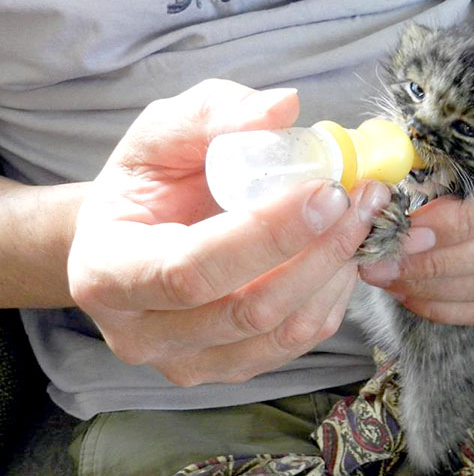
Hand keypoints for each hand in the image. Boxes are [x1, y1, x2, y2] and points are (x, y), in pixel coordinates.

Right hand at [68, 79, 389, 386]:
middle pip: (248, 309)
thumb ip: (216, 114)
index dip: (268, 234)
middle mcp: (142, 333)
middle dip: (320, 251)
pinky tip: (342, 250)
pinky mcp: (229, 367)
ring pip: (282, 332)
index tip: (328, 191)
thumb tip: (284, 107)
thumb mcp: (163, 134)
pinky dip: (332, 295)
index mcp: (108, 271)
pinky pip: (296, 342)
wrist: (134, 238)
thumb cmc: (146, 185)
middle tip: (364, 198)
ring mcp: (187, 361)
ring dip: (336, 272)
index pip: (192, 268)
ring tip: (363, 217)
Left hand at [360, 151, 473, 325]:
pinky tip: (412, 296)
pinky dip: (449, 308)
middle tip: (382, 263)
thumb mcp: (469, 131)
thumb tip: (384, 189)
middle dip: (432, 264)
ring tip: (389, 280)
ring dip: (434, 290)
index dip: (450, 223)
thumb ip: (437, 156)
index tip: (402, 227)